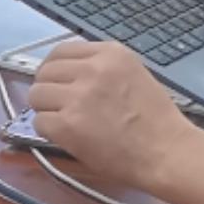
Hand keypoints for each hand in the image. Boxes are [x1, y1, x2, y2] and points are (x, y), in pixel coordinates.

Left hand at [27, 40, 203, 192]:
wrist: (167, 153)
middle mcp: (92, 69)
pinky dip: (48, 131)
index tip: (58, 83)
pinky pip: (39, 122)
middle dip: (48, 89)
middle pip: (45, 72)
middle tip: (61, 107)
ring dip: (46, 110)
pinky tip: (67, 137)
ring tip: (66, 122)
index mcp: (110, 53)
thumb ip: (101, 69)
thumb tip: (66, 74)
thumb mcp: (132, 75)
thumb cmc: (156, 121)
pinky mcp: (68, 124)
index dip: (54, 69)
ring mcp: (79, 96)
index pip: (61, 51)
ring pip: (36, 95)